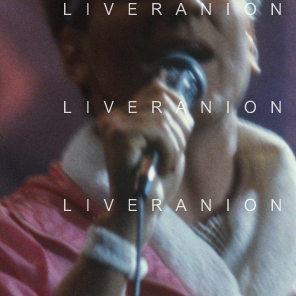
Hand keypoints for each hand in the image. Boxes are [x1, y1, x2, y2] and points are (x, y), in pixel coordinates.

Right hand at [96, 78, 193, 238]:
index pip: (158, 88)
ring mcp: (114, 124)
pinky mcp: (119, 136)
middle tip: (176, 153)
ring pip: (164, 117)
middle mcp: (114, 115)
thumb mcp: (166, 142)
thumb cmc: (154, 181)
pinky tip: (163, 167)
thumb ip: (167, 116)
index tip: (182, 135)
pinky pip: (160, 132)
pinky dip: (171, 151)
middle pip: (163, 98)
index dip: (180, 107)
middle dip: (181, 126)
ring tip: (169, 163)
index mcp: (123, 114)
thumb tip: (171, 84)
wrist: (137, 211)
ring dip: (177, 144)